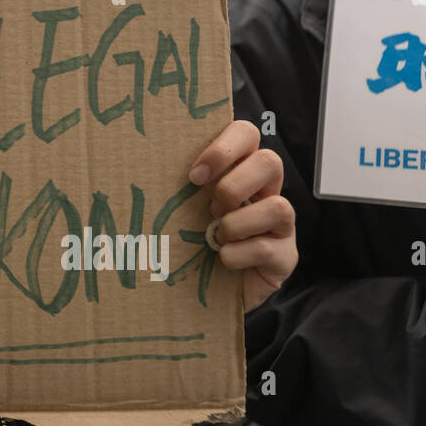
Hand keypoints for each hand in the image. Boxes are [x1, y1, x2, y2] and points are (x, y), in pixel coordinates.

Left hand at [188, 120, 297, 312]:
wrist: (208, 292)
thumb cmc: (192, 240)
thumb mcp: (185, 207)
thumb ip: (180, 186)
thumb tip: (140, 164)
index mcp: (240, 169)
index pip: (246, 134)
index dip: (224, 148)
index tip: (194, 176)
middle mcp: (266, 191)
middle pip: (270, 162)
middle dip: (234, 186)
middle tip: (211, 208)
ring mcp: (280, 224)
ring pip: (279, 207)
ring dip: (237, 223)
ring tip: (216, 237)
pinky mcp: (285, 256)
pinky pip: (267, 248)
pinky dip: (237, 255)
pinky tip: (223, 260)